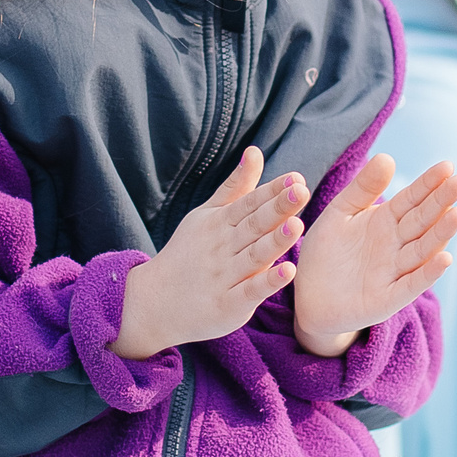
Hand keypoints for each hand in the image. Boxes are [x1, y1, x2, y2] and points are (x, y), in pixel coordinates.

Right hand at [112, 147, 308, 358]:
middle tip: (301, 192)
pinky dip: (267, 283)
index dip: (272, 191)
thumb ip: (236, 187)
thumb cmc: (189, 252)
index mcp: (219, 223)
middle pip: (254, 225)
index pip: (249, 203)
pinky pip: (249, 292)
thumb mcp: (208, 216)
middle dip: (278, 208)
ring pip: (254, 256)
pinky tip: (287, 272)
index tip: (296, 178)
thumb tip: (255, 151)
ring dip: (275, 241)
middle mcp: (222, 247)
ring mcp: (224, 277)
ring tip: (297, 225)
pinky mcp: (228, 306)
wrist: (155, 302)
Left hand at [291, 155, 456, 358]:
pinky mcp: (386, 299)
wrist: (307, 296)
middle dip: (442, 202)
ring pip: (422, 250)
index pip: (412, 199)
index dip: (429, 183)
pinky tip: (445, 258)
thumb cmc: (326, 252)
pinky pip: (410, 285)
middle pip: (422, 221)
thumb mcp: (340, 212)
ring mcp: (394, 272)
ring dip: (440, 234)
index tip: (448, 166)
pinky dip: (427, 274)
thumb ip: (363, 188)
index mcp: (385, 221)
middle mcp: (395, 245)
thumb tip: (387, 157)